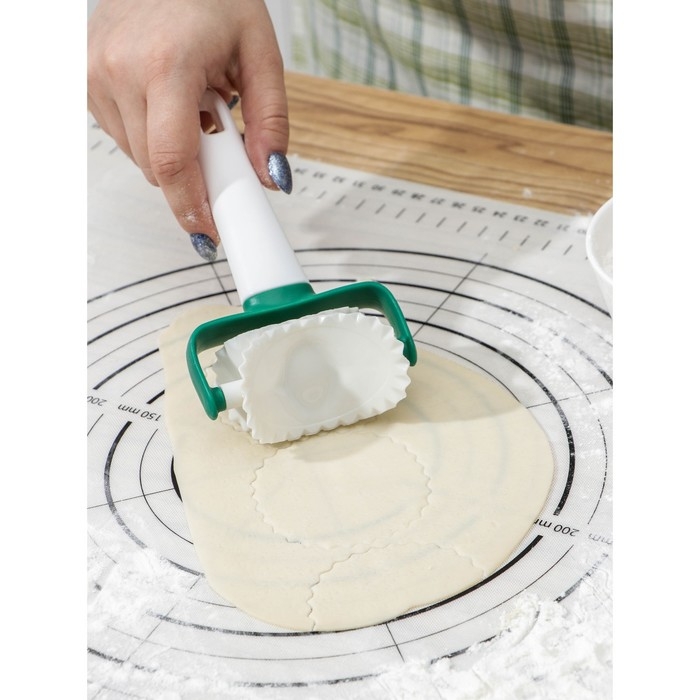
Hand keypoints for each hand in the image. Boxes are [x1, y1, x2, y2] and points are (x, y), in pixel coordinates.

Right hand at [88, 0, 288, 255]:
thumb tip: (271, 177)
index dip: (192, 206)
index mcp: (165, 63)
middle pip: (157, 167)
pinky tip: (166, 101)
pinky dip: (150, 135)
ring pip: (138, 157)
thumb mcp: (260, 53)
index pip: (173, 161)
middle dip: (193, 175)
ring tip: (192, 106)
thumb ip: (270, 122)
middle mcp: (119, 70)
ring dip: (171, 153)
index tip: (209, 231)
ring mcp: (94, 74)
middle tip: (219, 146)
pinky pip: (121, 136)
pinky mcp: (83, 78)